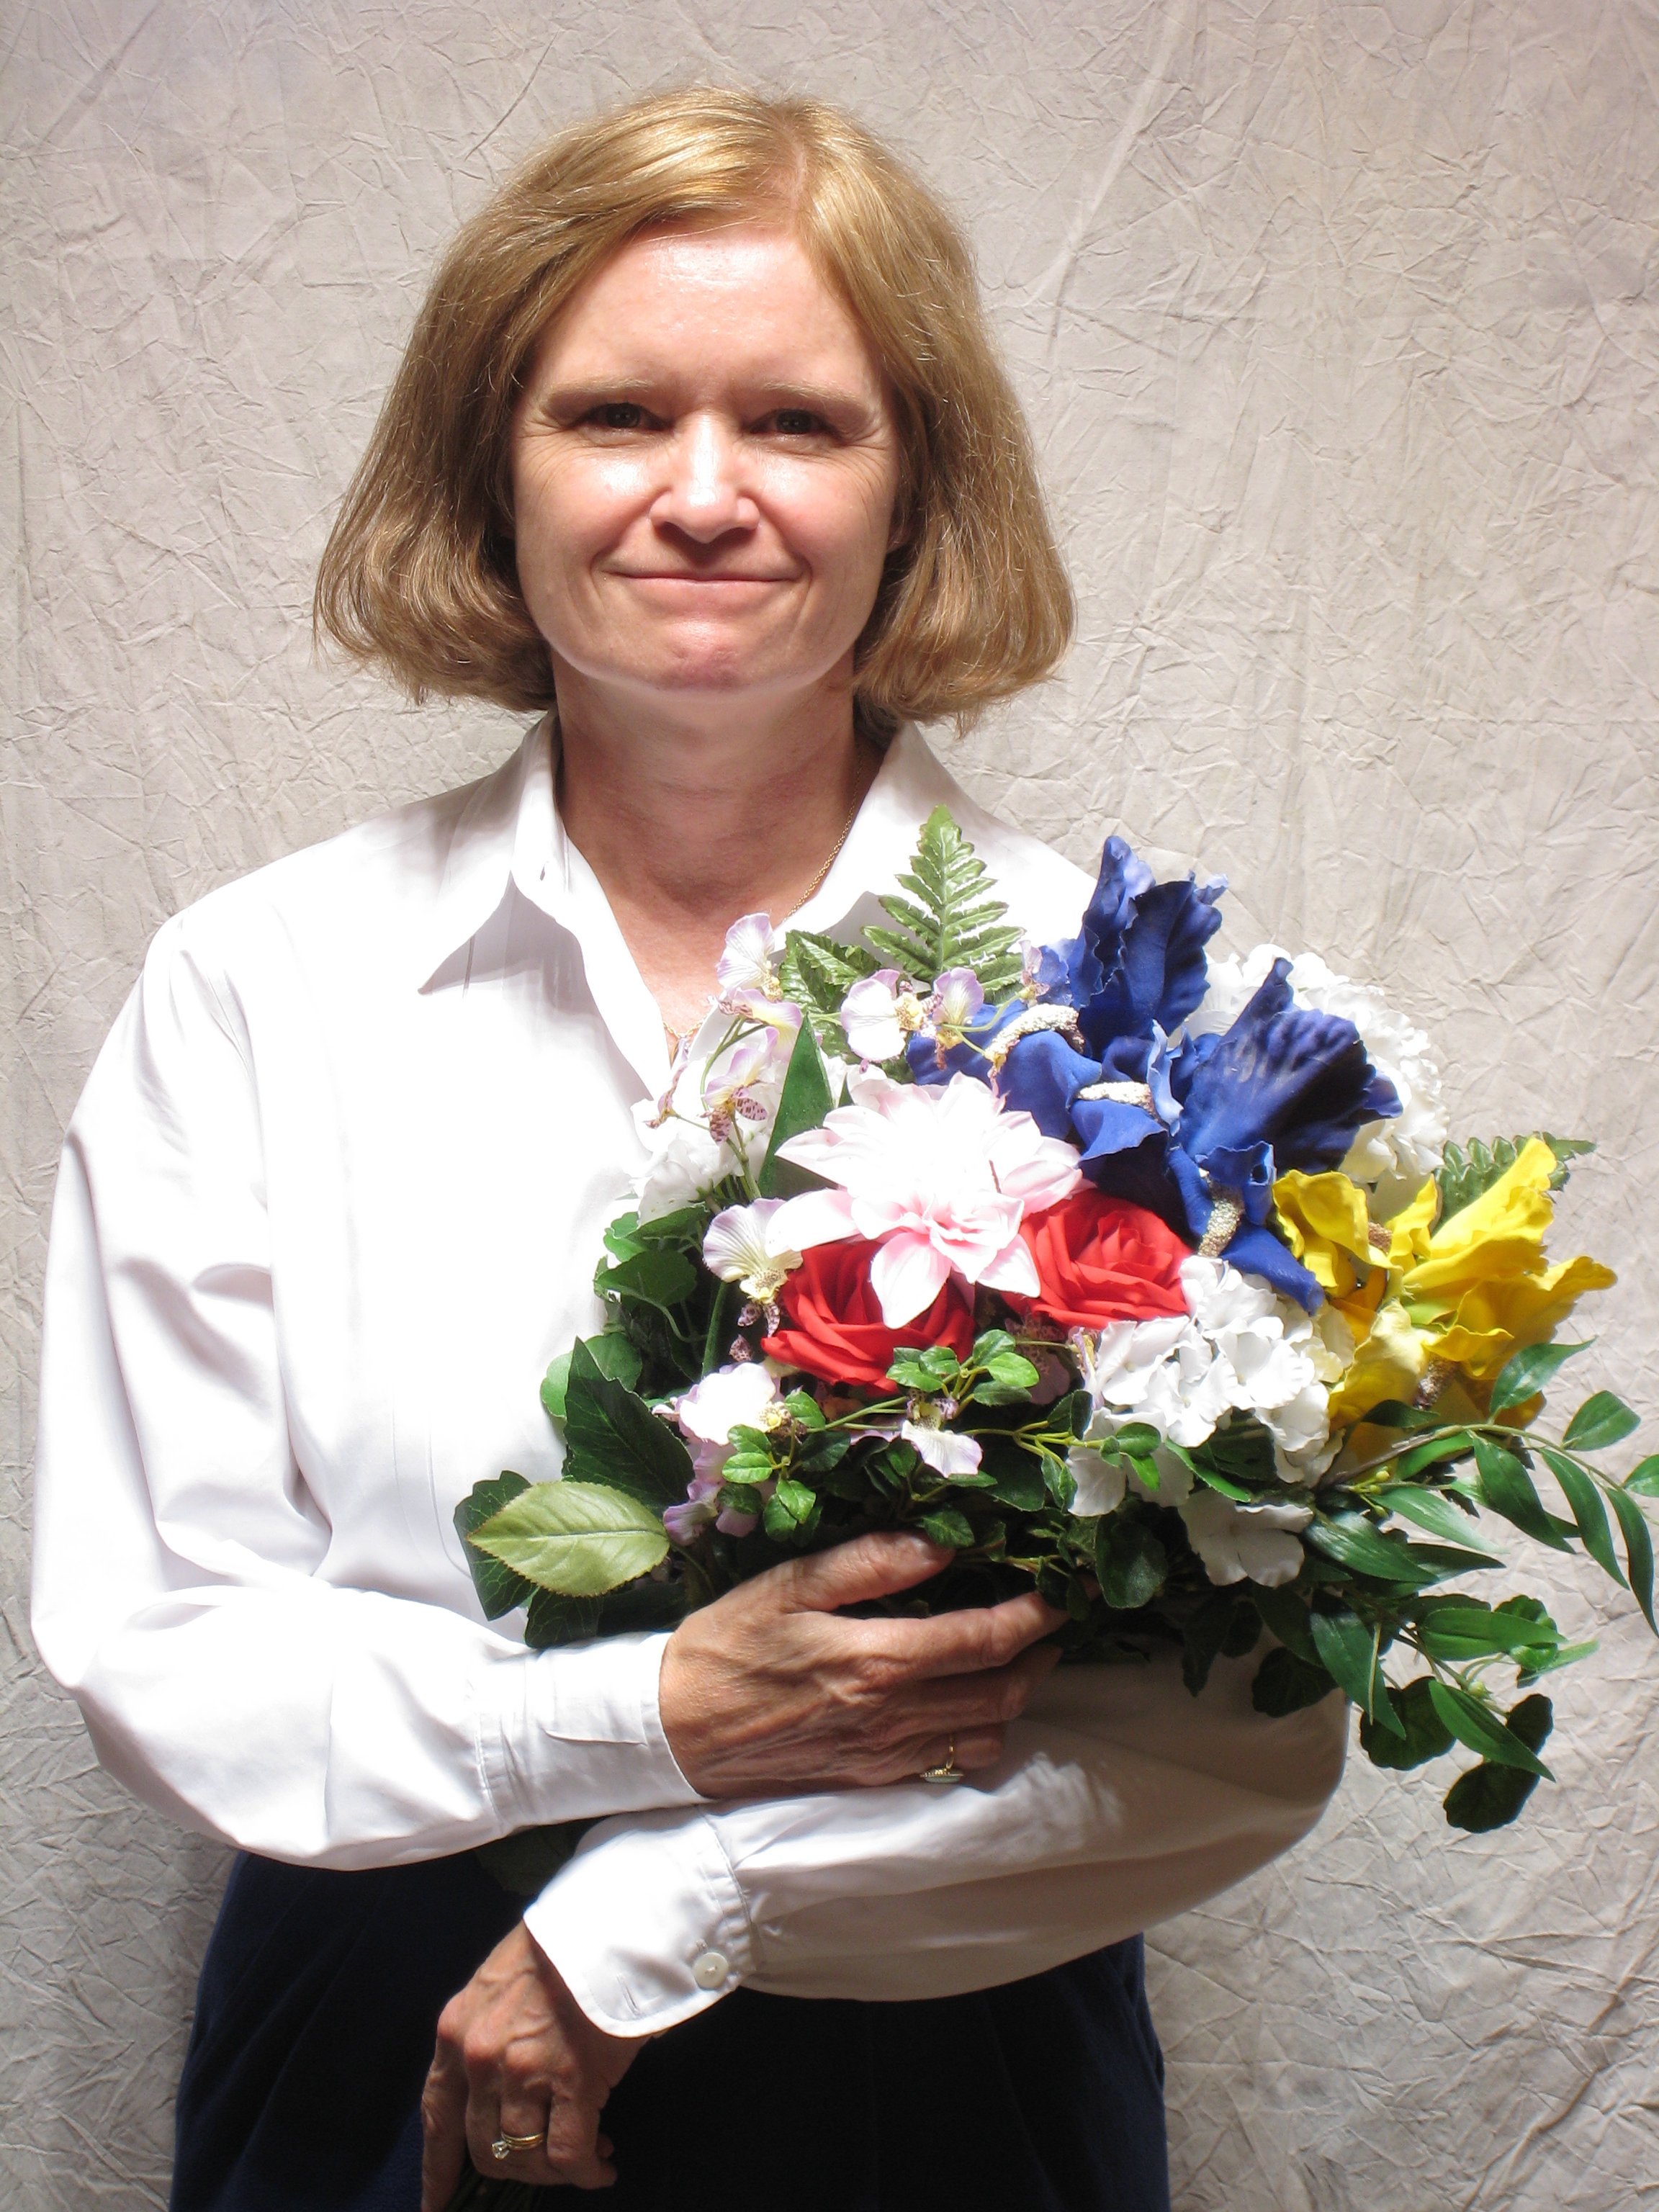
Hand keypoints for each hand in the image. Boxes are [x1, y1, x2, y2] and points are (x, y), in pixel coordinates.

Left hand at [420, 1922, 646, 2203]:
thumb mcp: (495, 1986)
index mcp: (455, 2032)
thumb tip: (495, 2094)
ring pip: (525, 2158)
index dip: (437, 2170)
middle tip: (545, 2164)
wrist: (607, 1918)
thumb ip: (483, 2036)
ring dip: (553, 2171)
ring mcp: (524, 2072)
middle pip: (483, 2149)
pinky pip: (569, 2155)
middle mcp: (479, 2059)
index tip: (437, 2204)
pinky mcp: (572, 2081)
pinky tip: (603, 2165)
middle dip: (515, 2168)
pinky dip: (586, 2171)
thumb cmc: (558, 1945)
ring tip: (585, 2158)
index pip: (436, 2117)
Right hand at [659, 1531, 1064, 1797]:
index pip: (985, 1639)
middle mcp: (893, 1716)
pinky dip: (978, 1734)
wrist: (674, 1732)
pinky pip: (948, 1764)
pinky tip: (967, 1703)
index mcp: (877, 1660)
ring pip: (984, 1734)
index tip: (1064, 1589)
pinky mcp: (870, 1781)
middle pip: (1001, 1692)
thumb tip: (942, 1544)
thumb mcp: (789, 1584)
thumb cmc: (726, 1647)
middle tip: (1054, 1620)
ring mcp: (885, 1755)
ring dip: (1016, 1697)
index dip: (1036, 1613)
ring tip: (1019, 1658)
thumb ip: (870, 1562)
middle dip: (1041, 1655)